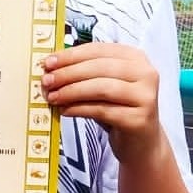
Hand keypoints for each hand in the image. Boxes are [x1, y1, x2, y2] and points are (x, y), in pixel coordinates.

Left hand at [40, 42, 163, 163]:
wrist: (141, 142)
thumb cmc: (119, 110)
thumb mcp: (105, 86)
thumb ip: (85, 73)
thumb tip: (52, 68)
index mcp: (136, 58)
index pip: (98, 50)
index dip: (71, 55)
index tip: (48, 62)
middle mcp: (145, 74)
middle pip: (99, 67)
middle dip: (68, 73)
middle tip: (47, 81)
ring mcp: (145, 97)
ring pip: (101, 88)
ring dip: (72, 91)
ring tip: (53, 97)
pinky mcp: (139, 119)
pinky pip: (103, 110)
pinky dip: (80, 109)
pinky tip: (65, 110)